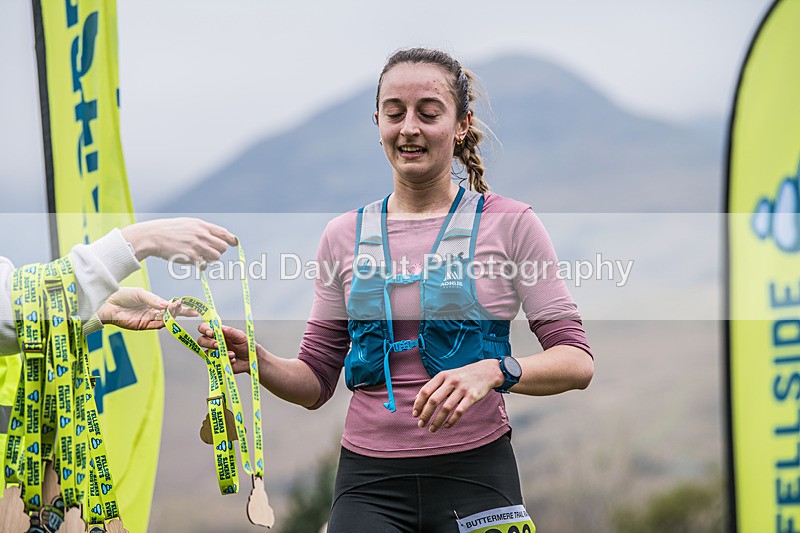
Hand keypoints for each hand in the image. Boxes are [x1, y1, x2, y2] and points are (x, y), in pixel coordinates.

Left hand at [96, 287, 195, 330]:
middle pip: (170, 315)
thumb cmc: (121, 296)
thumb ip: (154, 300)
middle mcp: (151, 313)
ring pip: (165, 320)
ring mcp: (147, 320)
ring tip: (180, 308)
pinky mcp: (141, 326)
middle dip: (181, 313)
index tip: (191, 306)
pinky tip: (169, 315)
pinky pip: (155, 325)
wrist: (105, 302)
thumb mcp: (141, 294)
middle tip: (192, 311)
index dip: (180, 307)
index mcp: (152, 304)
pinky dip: (164, 321)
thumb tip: (167, 304)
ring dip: (173, 315)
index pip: (170, 307)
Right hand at [121, 218, 237, 263]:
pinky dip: (202, 266)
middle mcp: (201, 235)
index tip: (234, 244)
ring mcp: (197, 246)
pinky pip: (205, 265)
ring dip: (210, 259)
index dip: (231, 240)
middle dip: (218, 251)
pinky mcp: (191, 257)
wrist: (152, 236)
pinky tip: (194, 262)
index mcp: (201, 225)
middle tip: (208, 252)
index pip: (224, 233)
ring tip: (200, 257)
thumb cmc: (170, 230)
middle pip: (222, 247)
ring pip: (216, 257)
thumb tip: (220, 236)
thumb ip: (203, 229)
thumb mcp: (188, 224)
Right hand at [197, 322, 252, 373]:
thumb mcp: (240, 336)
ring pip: (207, 353)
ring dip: (219, 353)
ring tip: (233, 354)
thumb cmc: (246, 344)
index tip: (211, 333)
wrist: (251, 359)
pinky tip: (233, 360)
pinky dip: (224, 361)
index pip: (204, 328)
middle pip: (201, 341)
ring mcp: (214, 353)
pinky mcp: (216, 363)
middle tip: (218, 345)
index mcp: (218, 333)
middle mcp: (213, 342)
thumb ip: (230, 331)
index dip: (204, 329)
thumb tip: (220, 327)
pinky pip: (214, 362)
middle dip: (208, 343)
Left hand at [412, 359, 503, 432]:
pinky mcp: (472, 396)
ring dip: (437, 421)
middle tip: (421, 424)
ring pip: (446, 408)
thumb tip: (416, 399)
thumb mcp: (447, 376)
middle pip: (433, 400)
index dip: (418, 404)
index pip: (425, 391)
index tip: (415, 414)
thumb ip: (433, 386)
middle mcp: (451, 381)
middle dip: (425, 415)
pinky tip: (446, 426)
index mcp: (442, 375)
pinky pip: (459, 411)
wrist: (486, 372)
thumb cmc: (462, 376)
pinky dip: (451, 421)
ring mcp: (462, 388)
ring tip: (432, 429)